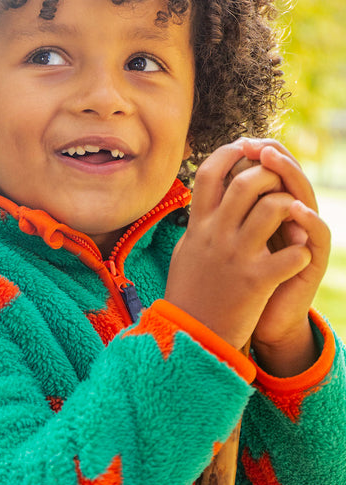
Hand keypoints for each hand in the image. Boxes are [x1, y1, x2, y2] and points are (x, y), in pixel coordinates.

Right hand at [165, 138, 330, 374]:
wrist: (190, 336)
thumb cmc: (190, 293)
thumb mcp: (187, 250)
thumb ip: (200, 222)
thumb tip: (208, 196)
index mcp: (198, 225)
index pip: (210, 172)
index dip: (230, 152)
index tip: (245, 148)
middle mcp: (216, 235)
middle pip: (246, 182)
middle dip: (269, 174)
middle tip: (279, 183)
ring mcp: (236, 256)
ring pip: (273, 209)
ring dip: (289, 207)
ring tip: (293, 218)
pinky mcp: (256, 281)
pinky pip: (290, 254)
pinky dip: (299, 251)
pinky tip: (297, 257)